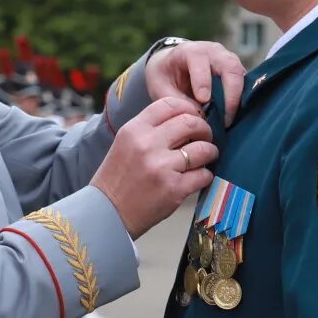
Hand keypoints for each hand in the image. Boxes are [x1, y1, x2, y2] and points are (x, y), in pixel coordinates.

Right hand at [90, 97, 216, 237]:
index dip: (189, 108)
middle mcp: (148, 144)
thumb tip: (186, 118)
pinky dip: (205, 175)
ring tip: (206, 157)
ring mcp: (162, 167)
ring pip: (203, 148)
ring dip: (210, 152)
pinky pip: (204, 175)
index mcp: (134, 130)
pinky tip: (198, 177)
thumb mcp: (125, 143)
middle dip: (205, 129)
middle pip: (191, 122)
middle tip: (205, 137)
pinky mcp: (174, 189)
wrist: (107, 213)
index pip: (171, 104)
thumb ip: (151, 129)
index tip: (195, 116)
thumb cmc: (118, 178)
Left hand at [145, 39, 245, 123]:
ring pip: (241, 75)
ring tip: (230, 120)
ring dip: (238, 99)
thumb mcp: (160, 86)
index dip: (203, 80)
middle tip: (225, 119)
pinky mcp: (236, 72)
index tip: (204, 100)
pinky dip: (241, 100)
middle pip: (230, 67)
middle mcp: (213, 51)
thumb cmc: (165, 75)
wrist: (172, 65)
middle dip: (230, 94)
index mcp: (191, 51)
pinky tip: (234, 117)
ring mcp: (228, 60)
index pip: (200, 61)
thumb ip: (177, 100)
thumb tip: (199, 116)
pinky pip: (245, 84)